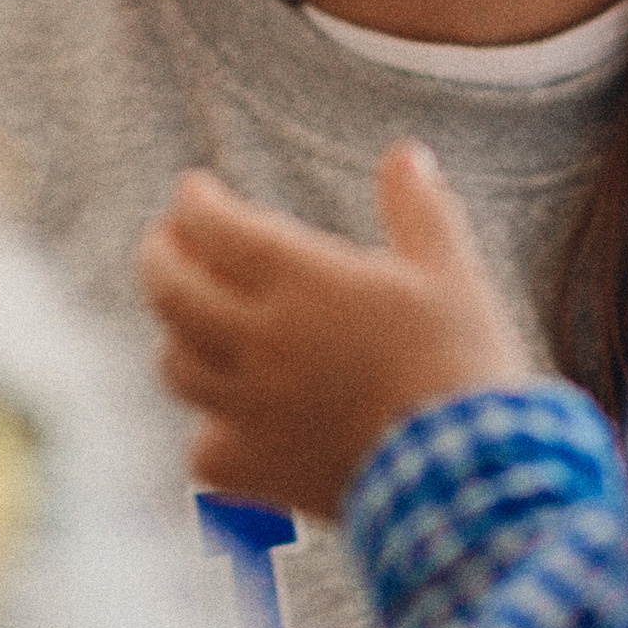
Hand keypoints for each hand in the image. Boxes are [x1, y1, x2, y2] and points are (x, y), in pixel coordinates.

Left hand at [139, 141, 531, 516]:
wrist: (469, 474)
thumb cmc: (463, 362)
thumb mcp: (452, 271)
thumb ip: (419, 208)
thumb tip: (406, 153)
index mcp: (302, 280)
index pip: (212, 225)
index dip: (193, 202)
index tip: (194, 192)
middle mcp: (262, 341)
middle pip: (170, 291)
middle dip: (158, 257)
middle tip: (164, 243)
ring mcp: (253, 410)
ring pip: (177, 367)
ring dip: (180, 337)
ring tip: (196, 324)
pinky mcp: (262, 470)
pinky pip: (204, 451)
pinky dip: (209, 433)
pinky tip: (230, 424)